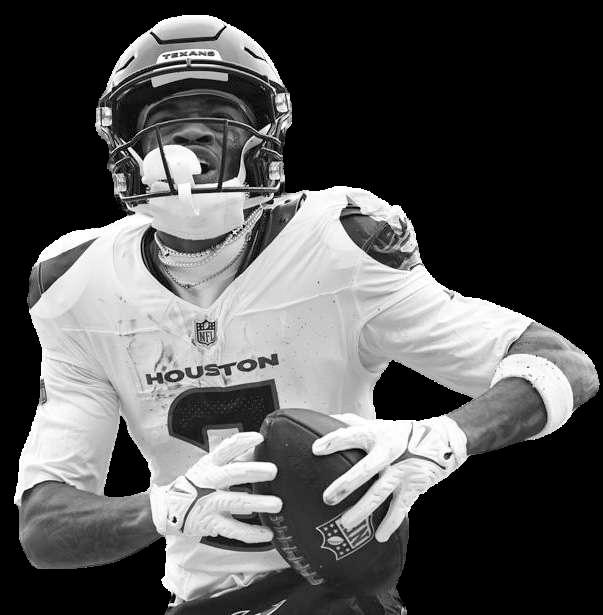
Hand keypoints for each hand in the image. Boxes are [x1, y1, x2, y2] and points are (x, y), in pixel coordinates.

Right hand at [149, 431, 281, 542]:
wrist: (169, 507)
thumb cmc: (198, 483)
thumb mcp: (211, 465)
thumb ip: (235, 458)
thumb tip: (259, 448)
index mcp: (210, 464)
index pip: (226, 449)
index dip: (242, 442)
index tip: (259, 438)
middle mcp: (210, 481)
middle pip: (232, 473)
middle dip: (253, 471)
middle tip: (273, 471)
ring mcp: (210, 502)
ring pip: (235, 502)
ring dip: (258, 503)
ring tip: (277, 504)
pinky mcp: (211, 522)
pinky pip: (233, 529)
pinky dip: (251, 533)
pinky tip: (267, 533)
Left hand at [313, 414, 466, 541]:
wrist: (440, 440)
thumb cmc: (400, 434)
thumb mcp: (378, 425)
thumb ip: (353, 424)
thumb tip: (327, 418)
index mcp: (377, 435)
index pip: (352, 435)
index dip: (334, 441)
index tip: (315, 450)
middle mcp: (389, 452)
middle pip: (366, 468)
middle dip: (347, 484)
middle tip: (327, 498)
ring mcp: (402, 470)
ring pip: (381, 492)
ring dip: (363, 509)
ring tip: (345, 524)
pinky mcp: (414, 485)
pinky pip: (401, 507)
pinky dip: (391, 522)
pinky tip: (380, 536)